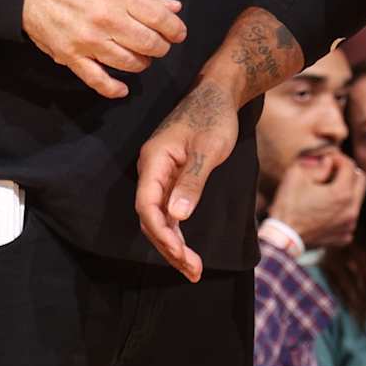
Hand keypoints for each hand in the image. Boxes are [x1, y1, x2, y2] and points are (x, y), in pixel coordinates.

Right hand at [21, 0, 184, 99]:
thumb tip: (173, 8)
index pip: (161, 20)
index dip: (175, 29)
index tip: (177, 33)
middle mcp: (106, 19)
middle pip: (149, 44)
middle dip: (161, 47)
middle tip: (159, 44)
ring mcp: (88, 41)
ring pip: (130, 64)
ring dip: (142, 63)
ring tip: (141, 56)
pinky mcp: (71, 57)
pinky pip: (98, 81)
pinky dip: (114, 89)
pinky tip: (123, 88)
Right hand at [135, 81, 240, 280]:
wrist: (217, 94)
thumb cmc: (214, 117)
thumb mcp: (208, 149)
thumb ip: (192, 182)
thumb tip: (177, 215)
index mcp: (154, 162)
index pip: (147, 206)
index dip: (161, 233)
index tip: (181, 253)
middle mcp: (152, 171)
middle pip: (151, 218)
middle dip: (169, 247)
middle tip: (193, 271)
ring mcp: (161, 175)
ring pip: (160, 217)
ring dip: (174, 244)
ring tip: (193, 269)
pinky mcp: (172, 178)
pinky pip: (169, 210)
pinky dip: (178, 231)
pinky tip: (187, 249)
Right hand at [269, 148, 365, 253]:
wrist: (282, 239)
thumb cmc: (287, 206)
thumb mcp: (296, 175)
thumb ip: (316, 164)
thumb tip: (328, 163)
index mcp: (342, 193)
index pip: (350, 166)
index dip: (337, 158)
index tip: (326, 159)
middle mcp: (351, 210)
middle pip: (361, 180)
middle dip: (348, 172)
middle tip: (332, 171)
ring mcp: (349, 225)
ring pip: (357, 200)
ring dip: (346, 191)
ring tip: (326, 191)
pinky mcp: (343, 237)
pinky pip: (349, 218)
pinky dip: (341, 211)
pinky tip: (325, 210)